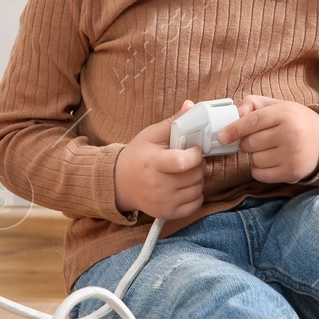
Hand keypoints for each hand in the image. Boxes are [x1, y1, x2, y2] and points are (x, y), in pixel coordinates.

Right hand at [112, 100, 204, 218]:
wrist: (119, 183)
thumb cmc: (137, 156)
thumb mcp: (150, 135)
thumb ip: (173, 122)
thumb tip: (190, 105)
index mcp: (154, 163)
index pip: (183, 162)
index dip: (195, 154)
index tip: (194, 149)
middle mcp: (159, 185)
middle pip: (195, 175)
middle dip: (198, 164)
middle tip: (190, 159)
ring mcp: (164, 202)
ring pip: (198, 188)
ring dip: (197, 179)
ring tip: (185, 172)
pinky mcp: (168, 213)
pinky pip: (196, 204)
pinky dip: (195, 195)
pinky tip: (184, 186)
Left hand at [217, 94, 318, 183]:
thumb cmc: (295, 121)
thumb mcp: (278, 105)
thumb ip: (254, 104)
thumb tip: (234, 114)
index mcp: (286, 113)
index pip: (252, 121)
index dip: (233, 129)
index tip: (222, 137)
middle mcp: (290, 134)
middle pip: (250, 143)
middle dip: (248, 142)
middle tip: (260, 139)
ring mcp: (292, 155)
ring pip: (254, 159)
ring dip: (255, 156)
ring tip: (270, 149)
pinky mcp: (292, 172)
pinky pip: (260, 174)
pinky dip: (259, 170)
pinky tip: (271, 161)